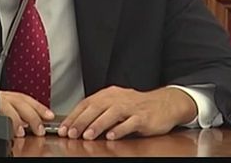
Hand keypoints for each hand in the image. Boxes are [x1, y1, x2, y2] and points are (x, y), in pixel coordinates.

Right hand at [0, 89, 54, 136]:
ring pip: (1, 104)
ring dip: (15, 118)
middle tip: (39, 127)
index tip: (48, 115)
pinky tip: (0, 129)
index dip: (36, 105)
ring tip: (22, 131)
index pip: (19, 96)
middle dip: (31, 113)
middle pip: (14, 100)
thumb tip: (19, 125)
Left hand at [58, 86, 196, 140]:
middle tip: (71, 133)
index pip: (87, 103)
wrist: (166, 103)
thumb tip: (78, 123)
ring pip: (111, 114)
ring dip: (97, 125)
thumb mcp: (116, 103)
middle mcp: (118, 98)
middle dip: (81, 121)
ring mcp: (131, 107)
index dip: (74, 116)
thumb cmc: (138, 106)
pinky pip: (130, 123)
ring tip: (87, 135)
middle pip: (96, 108)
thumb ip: (100, 111)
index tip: (64, 128)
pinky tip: (111, 136)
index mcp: (109, 94)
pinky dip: (120, 129)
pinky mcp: (143, 117)